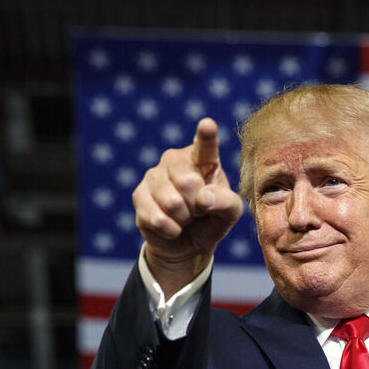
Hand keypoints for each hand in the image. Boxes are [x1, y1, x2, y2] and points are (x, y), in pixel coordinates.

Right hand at [132, 117, 244, 295]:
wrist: (188, 243)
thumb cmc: (212, 220)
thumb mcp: (230, 214)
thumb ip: (227, 203)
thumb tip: (204, 198)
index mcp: (203, 159)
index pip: (204, 146)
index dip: (206, 136)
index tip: (207, 125)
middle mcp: (175, 160)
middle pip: (188, 182)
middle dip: (198, 207)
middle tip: (199, 210)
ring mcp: (154, 176)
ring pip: (172, 202)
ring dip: (184, 219)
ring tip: (186, 217)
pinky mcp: (139, 196)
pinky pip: (157, 218)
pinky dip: (171, 230)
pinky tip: (173, 227)